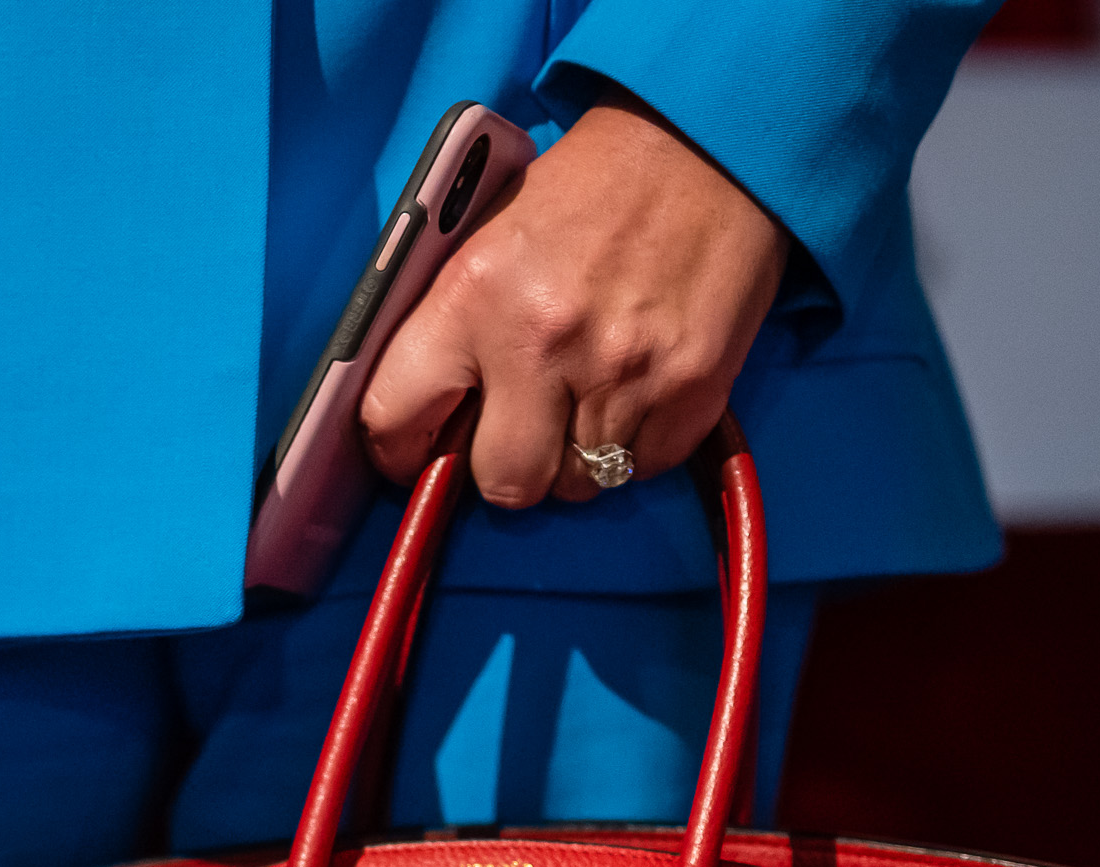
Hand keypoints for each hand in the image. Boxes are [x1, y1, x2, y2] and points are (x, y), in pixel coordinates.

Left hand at [361, 85, 786, 508]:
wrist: (704, 148)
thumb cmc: (590, 190)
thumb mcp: (492, 235)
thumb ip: (454, 327)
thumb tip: (433, 417)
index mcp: (474, 294)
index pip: (395, 417)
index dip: (401, 450)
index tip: (418, 453)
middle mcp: (542, 341)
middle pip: (504, 482)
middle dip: (508, 467)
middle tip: (523, 428)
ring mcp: (622, 374)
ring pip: (578, 485)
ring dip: (577, 455)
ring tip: (591, 391)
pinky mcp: (691, 393)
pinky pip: (643, 466)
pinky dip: (637, 444)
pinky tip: (638, 386)